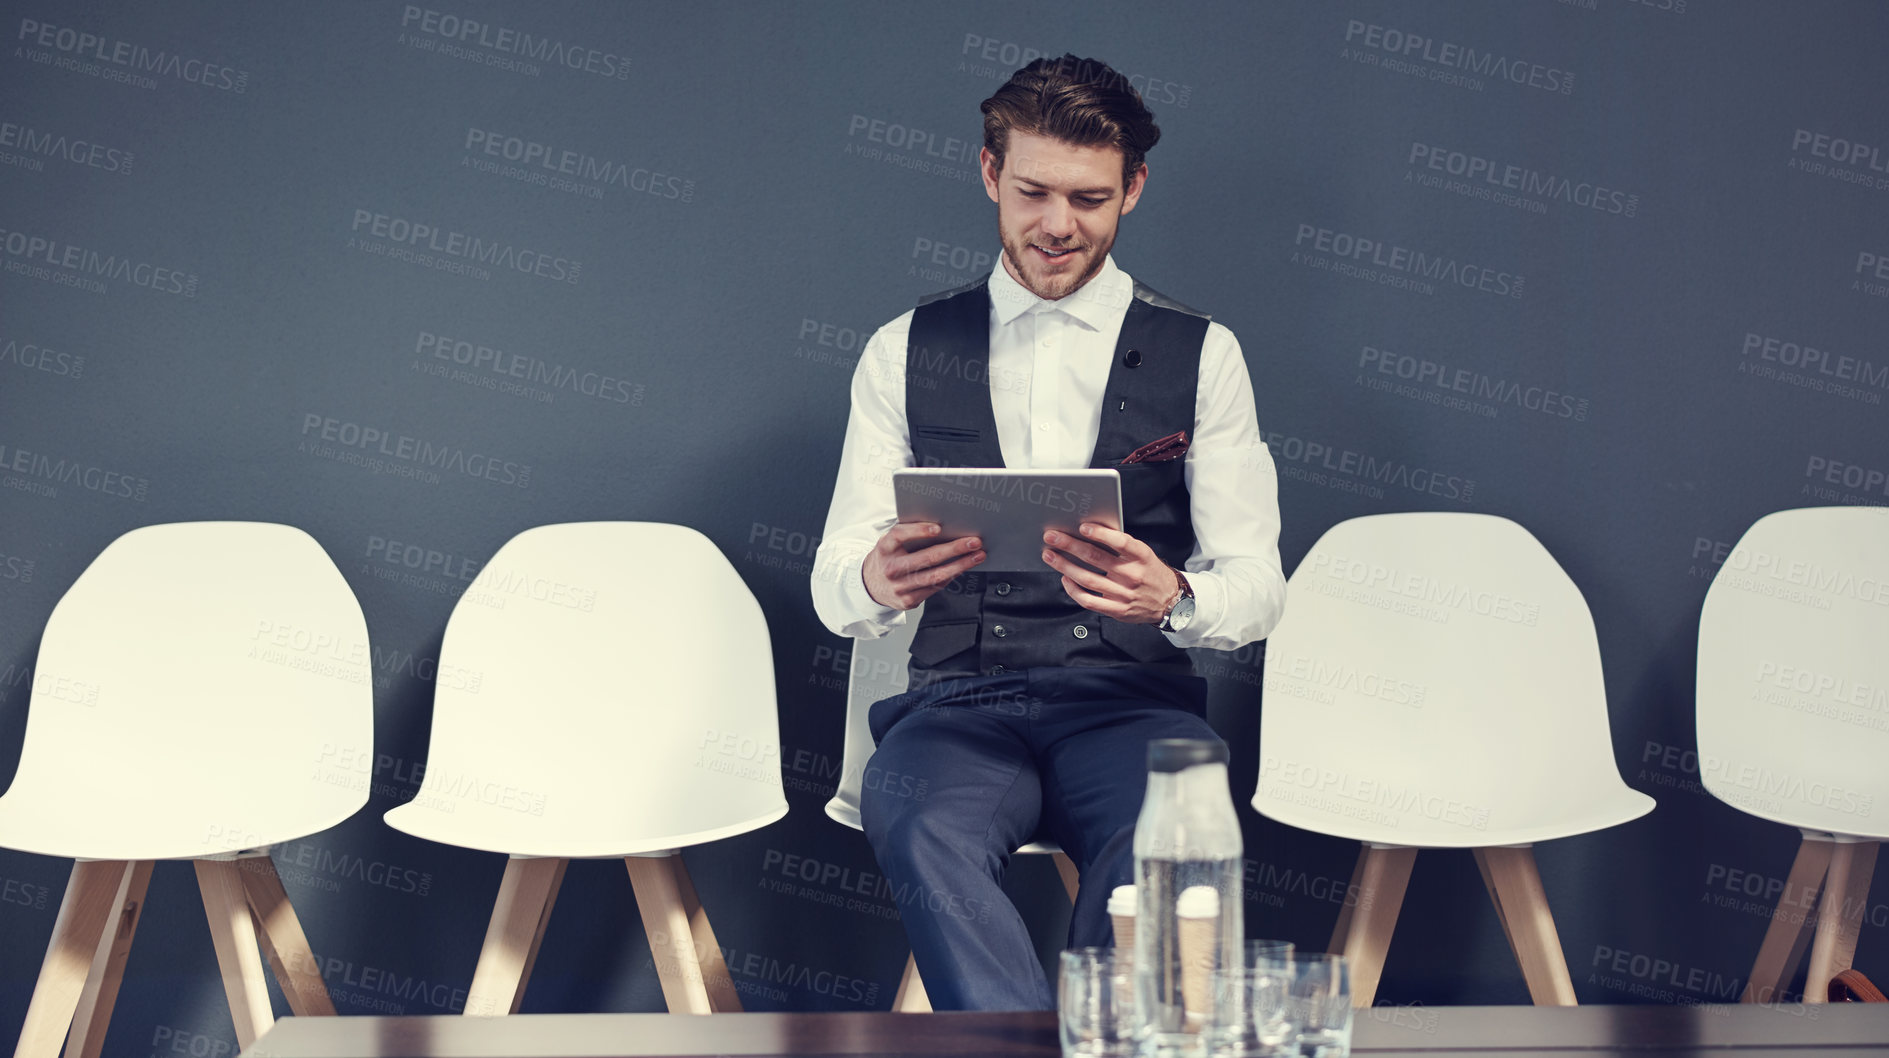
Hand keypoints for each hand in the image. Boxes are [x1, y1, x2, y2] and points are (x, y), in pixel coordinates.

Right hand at [863, 522, 984, 609]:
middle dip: (954, 549)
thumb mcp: (889, 543)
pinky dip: (951, 576)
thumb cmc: (886, 559)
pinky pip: (935, 587)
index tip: (938, 527)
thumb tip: (942, 526)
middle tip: (974, 542)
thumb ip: (907, 535)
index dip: (918, 531)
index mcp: (884, 549)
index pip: (899, 536)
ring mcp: (899, 587)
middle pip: (926, 558)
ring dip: (961, 565)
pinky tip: (962, 568)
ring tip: (977, 556)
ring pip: (936, 576)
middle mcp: (891, 569)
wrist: (870, 586)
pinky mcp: (908, 600)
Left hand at [1041, 523, 1179, 624]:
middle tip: (1052, 537)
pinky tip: (1064, 579)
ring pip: (1087, 578)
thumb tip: (1091, 531)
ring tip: (1050, 555)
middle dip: (1070, 545)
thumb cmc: (1151, 573)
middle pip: (1096, 558)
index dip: (1101, 534)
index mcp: (1142, 557)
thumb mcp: (1144, 554)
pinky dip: (1073, 589)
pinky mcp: (1117, 610)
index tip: (1082, 527)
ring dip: (1064, 565)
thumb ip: (1122, 545)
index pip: (1121, 542)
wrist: (1170, 602)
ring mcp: (1124, 594)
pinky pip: (1089, 600)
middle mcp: (1133, 575)